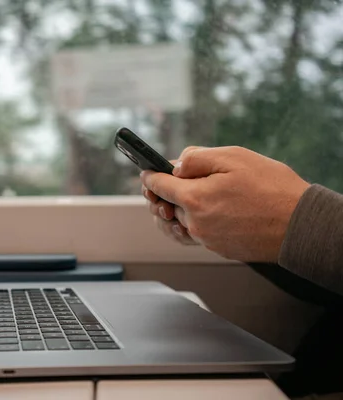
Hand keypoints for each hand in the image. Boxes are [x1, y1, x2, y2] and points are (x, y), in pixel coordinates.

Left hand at [141, 146, 309, 261]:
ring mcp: (206, 239)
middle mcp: (195, 223)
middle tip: (179, 178)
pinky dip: (200, 220)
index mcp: (194, 199)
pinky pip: (198, 232)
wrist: (300, 225)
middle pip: (167, 204)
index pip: (157, 185)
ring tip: (202, 193)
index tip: (146, 170)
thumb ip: (196, 158)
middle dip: (169, 190)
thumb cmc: (272, 189)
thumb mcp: (233, 158)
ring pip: (182, 220)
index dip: (150, 175)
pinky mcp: (218, 248)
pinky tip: (218, 208)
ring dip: (185, 206)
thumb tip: (174, 165)